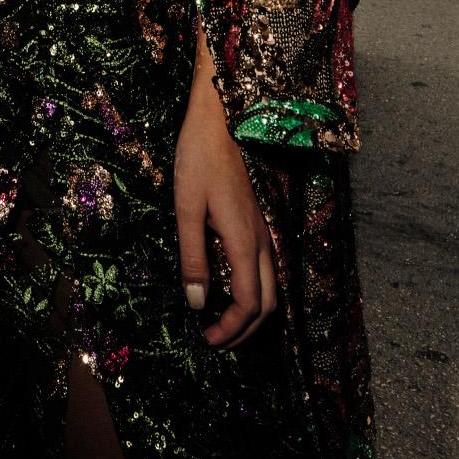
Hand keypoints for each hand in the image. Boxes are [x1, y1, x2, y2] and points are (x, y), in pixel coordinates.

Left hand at [173, 69, 277, 348]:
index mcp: (243, 240)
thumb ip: (193, 256)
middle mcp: (261, 239)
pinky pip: (266, 268)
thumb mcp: (187, 208)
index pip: (248, 303)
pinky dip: (255, 291)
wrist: (220, 117)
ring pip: (271, 286)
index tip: (207, 339)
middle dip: (246, 331)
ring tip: (225, 323)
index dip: (231, 329)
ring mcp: (263, 229)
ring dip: (253, 313)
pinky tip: (232, 288)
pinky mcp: (258, 220)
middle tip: (217, 341)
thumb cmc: (199, 157)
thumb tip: (197, 303)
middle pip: (268, 303)